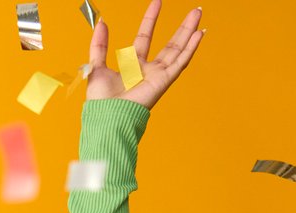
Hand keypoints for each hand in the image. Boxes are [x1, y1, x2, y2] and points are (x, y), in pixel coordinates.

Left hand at [85, 1, 203, 109]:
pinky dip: (190, 48)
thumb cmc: (101, 101)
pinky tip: (199, 34)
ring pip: (178, 50)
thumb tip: (101, 22)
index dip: (150, 20)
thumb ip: (99, 45)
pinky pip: (180, 62)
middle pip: (170, 44)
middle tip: (193, 11)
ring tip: (198, 15)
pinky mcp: (163, 81)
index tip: (157, 2)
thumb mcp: (96, 66)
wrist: (107, 117)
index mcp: (132, 67)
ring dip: (189, 32)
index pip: (145, 37)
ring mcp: (158, 75)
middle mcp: (148, 70)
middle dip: (182, 27)